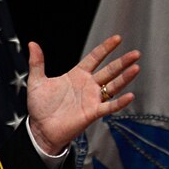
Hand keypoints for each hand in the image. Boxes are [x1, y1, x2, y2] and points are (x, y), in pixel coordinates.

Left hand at [26, 35, 140, 153]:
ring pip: (113, 86)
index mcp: (76, 75)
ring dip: (125, 78)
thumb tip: (32, 43)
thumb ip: (37, 63)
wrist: (40, 129)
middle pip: (109, 71)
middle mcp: (88, 85)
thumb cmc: (40, 107)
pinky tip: (130, 96)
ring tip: (136, 68)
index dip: (106, 48)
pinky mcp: (92, 113)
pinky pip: (109, 107)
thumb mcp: (37, 81)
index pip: (95, 58)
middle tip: (136, 54)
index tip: (118, 39)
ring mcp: (92, 99)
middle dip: (122, 62)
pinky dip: (120, 102)